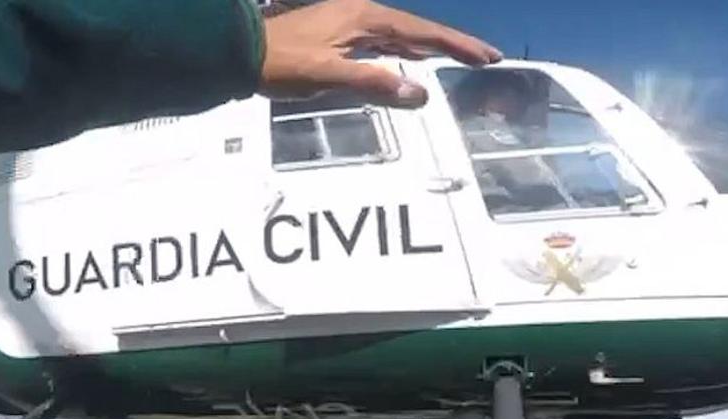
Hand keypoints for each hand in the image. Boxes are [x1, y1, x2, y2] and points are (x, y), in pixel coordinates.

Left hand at [259, 0, 502, 107]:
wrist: (241, 52)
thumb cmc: (281, 64)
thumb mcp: (327, 75)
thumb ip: (373, 84)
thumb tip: (419, 94)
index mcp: (364, 18)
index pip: (421, 32)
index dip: (456, 44)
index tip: (486, 56)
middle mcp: (362, 14)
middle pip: (417, 30)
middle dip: (452, 44)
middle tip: (486, 59)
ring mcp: (351, 23)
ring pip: (402, 35)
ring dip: (432, 47)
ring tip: (461, 59)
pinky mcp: (341, 36)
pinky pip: (385, 42)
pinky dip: (407, 51)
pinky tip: (415, 61)